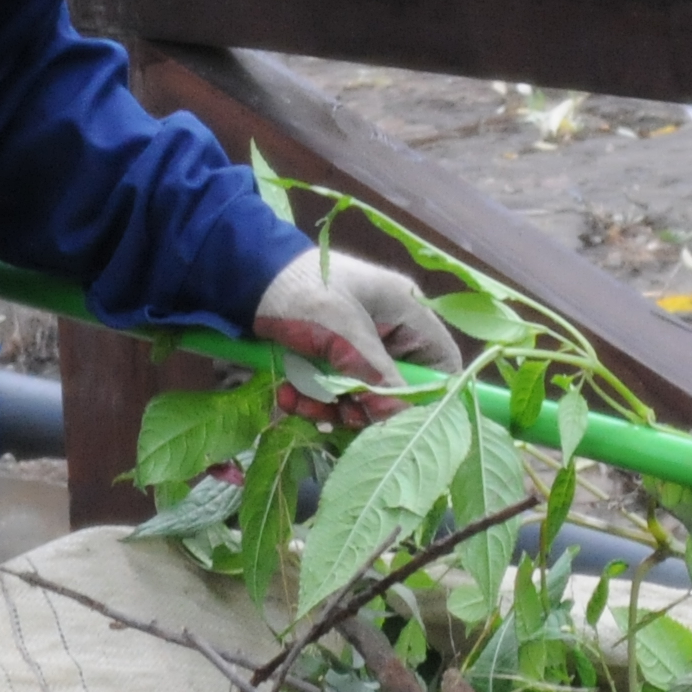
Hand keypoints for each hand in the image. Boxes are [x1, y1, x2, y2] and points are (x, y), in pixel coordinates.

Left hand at [253, 245, 462, 422]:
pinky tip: (287, 395)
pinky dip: (314, 399)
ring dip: (332, 407)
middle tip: (338, 412)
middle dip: (366, 407)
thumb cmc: (305, 290)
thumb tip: (399, 413)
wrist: (249, 275)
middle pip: (400, 391)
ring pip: (365, 398)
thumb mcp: (343, 331)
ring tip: (296, 399)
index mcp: (408, 314)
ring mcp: (362, 348)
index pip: (442, 365)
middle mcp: (392, 334)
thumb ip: (375, 373)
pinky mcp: (335, 360)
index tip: (398, 416)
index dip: (430, 396)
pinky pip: (337, 393)